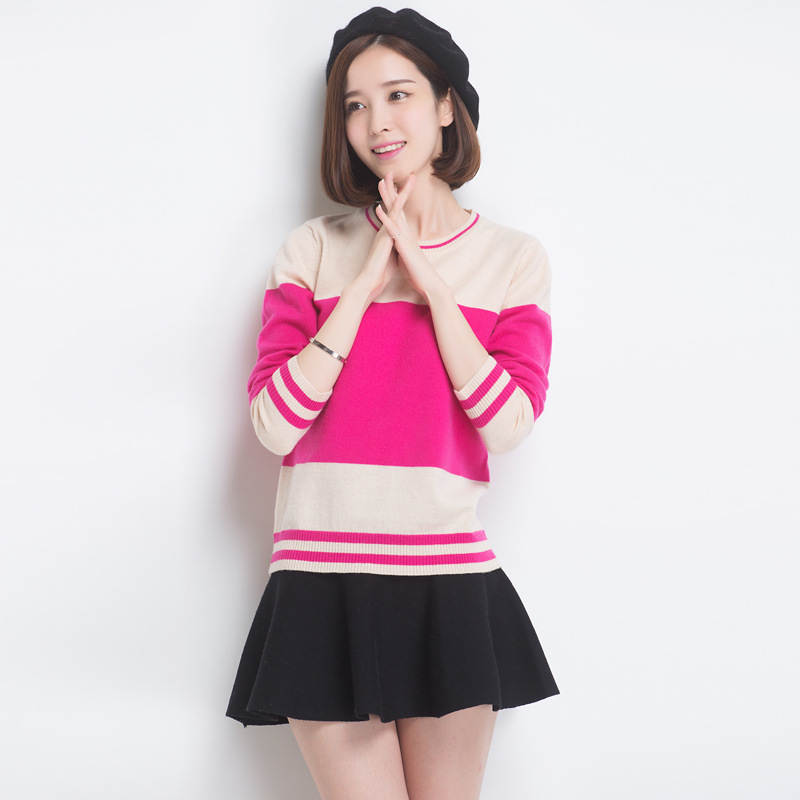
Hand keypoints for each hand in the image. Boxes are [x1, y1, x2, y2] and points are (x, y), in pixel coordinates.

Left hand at [375, 173, 442, 299]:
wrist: (428, 284)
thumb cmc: (418, 273)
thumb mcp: (408, 257)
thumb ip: (403, 249)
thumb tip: (399, 246)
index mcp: (407, 236)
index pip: (399, 214)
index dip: (394, 199)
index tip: (389, 186)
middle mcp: (407, 233)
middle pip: (398, 208)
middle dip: (392, 190)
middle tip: (387, 175)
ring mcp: (406, 238)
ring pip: (395, 213)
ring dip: (388, 198)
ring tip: (381, 183)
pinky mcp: (404, 245)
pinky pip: (393, 229)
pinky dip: (385, 218)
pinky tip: (378, 208)